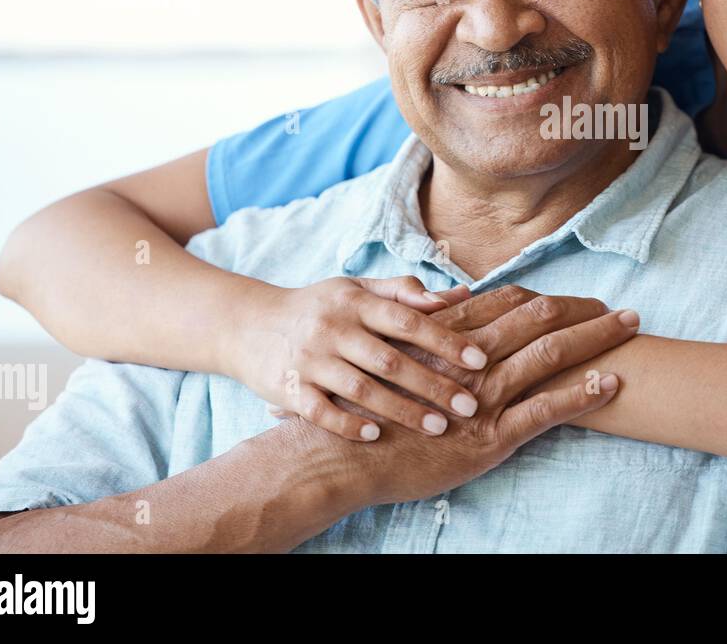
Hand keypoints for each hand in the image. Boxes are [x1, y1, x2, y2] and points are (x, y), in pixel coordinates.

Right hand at [231, 275, 489, 441]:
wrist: (246, 324)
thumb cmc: (317, 307)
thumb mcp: (356, 289)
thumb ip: (404, 292)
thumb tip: (461, 295)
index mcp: (355, 301)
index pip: (407, 321)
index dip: (445, 340)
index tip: (479, 360)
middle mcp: (333, 328)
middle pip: (390, 360)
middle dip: (433, 385)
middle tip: (470, 406)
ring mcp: (310, 360)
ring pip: (361, 390)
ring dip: (401, 411)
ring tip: (438, 428)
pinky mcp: (288, 388)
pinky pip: (321, 412)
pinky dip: (348, 425)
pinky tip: (376, 437)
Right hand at [274, 285, 639, 511]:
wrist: (342, 457)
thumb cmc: (369, 407)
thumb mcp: (395, 357)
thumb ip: (428, 325)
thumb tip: (460, 300)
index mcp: (451, 335)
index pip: (514, 302)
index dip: (555, 297)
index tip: (586, 297)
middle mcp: (471, 358)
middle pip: (541, 319)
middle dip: (588, 311)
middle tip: (627, 311)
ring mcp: (483, 397)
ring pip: (551, 355)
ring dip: (596, 339)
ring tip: (631, 329)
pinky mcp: (489, 437)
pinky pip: (546, 410)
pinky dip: (582, 394)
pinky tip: (611, 383)